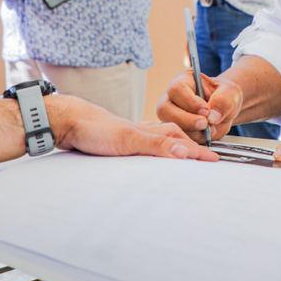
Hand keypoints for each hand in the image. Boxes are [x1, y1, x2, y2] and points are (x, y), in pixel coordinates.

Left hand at [49, 95, 218, 161]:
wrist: (66, 121)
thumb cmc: (94, 128)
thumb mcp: (128, 140)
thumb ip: (156, 146)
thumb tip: (185, 151)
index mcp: (149, 131)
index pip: (180, 140)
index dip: (197, 151)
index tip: (214, 160)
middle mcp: (141, 132)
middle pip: (173, 137)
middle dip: (190, 146)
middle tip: (205, 158)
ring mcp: (129, 136)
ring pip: (158, 139)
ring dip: (173, 145)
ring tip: (185, 153)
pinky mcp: (116, 143)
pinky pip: (143, 146)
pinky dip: (154, 149)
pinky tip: (149, 155)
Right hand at [156, 70, 243, 143]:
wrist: (226, 108)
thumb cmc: (225, 95)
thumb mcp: (230, 92)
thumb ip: (223, 101)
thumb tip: (212, 118)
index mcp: (183, 81)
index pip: (177, 89)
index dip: (190, 102)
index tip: (206, 111)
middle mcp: (171, 98)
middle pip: (165, 109)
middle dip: (187, 120)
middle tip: (205, 124)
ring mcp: (171, 116)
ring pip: (170, 127)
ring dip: (192, 133)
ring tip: (210, 130)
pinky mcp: (175, 131)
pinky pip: (178, 139)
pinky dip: (194, 141)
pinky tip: (206, 136)